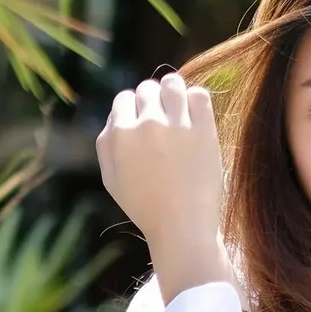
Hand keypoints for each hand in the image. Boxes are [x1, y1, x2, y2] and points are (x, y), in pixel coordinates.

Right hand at [95, 71, 224, 246]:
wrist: (182, 228)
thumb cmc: (146, 207)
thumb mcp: (111, 180)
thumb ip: (106, 144)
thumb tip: (115, 116)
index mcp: (120, 134)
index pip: (124, 98)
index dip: (133, 110)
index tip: (143, 124)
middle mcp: (146, 124)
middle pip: (147, 88)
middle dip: (153, 101)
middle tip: (163, 121)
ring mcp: (177, 126)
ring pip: (173, 83)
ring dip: (174, 92)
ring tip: (180, 110)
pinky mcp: (204, 131)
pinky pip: (199, 95)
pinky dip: (196, 101)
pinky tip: (196, 118)